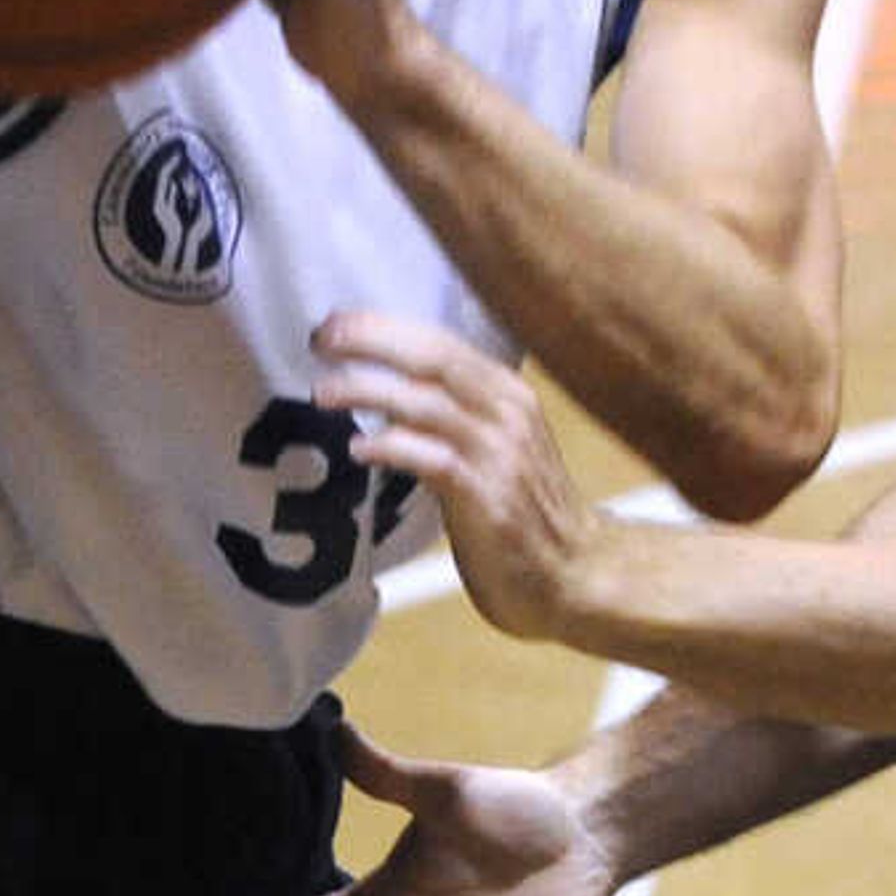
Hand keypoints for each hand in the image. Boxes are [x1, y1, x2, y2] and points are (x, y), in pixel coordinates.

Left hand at [309, 309, 603, 643]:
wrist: (574, 572)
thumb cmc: (522, 508)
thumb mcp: (494, 443)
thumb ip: (450, 412)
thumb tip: (383, 387)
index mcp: (507, 393)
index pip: (440, 342)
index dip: (382, 327)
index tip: (333, 324)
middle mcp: (508, 414)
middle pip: (432, 359)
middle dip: (371, 342)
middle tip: (320, 340)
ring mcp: (501, 456)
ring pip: (427, 404)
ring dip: (368, 392)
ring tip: (323, 392)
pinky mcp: (490, 500)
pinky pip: (435, 460)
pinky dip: (393, 447)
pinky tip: (359, 450)